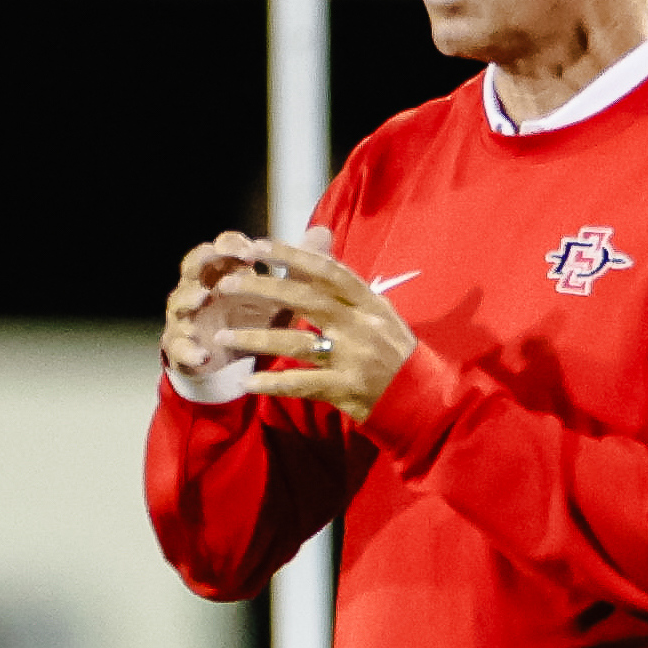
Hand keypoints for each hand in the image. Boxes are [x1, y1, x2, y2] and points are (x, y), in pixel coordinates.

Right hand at [163, 230, 288, 383]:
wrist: (231, 359)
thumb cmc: (253, 318)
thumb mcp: (279, 295)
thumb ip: (297, 266)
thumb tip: (322, 232)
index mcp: (222, 272)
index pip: (221, 248)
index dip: (232, 245)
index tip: (251, 251)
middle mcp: (199, 288)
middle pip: (193, 266)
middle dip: (204, 260)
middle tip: (220, 257)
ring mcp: (186, 316)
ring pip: (179, 302)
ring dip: (189, 298)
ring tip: (202, 298)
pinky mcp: (181, 347)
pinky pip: (179, 347)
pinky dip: (188, 351)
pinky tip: (202, 354)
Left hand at [219, 227, 418, 423]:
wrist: (425, 401)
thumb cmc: (398, 354)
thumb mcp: (381, 313)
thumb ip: (347, 286)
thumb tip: (318, 249)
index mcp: (370, 303)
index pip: (327, 270)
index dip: (292, 255)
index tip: (259, 246)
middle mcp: (361, 326)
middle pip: (304, 299)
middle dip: (263, 288)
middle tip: (227, 283)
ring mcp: (353, 358)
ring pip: (295, 342)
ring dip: (255, 338)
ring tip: (222, 335)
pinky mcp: (346, 389)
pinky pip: (302, 384)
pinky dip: (273, 384)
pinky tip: (247, 384)